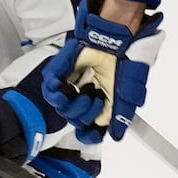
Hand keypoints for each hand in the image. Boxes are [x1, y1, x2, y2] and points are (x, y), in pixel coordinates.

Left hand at [41, 0, 163, 142]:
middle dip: (87, 116)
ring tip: (89, 92)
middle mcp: (83, 95)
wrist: (114, 41)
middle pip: (75, 120)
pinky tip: (70, 90)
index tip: (91, 135)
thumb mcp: (126, 95)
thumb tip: (115, 136)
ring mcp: (70, 85)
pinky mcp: (59, 73)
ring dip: (77, 106)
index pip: (89, 126)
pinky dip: (59, 95)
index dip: (89, 134)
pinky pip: (51, 92)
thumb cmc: (122, 62)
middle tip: (98, 101)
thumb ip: (120, 117)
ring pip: (63, 110)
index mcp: (99, 100)